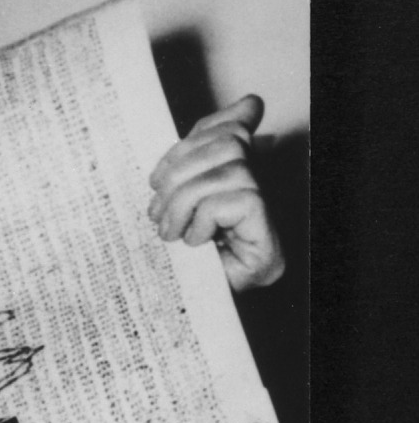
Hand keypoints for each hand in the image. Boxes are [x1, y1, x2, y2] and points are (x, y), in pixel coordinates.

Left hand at [147, 95, 284, 291]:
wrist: (187, 317)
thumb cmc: (181, 263)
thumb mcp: (178, 202)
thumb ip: (197, 156)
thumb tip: (248, 105)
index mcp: (238, 174)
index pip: (226, 129)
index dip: (191, 140)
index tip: (157, 176)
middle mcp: (261, 189)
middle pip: (226, 144)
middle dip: (178, 173)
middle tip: (156, 212)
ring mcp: (267, 215)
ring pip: (227, 171)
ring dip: (184, 201)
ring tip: (168, 231)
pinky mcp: (266, 236)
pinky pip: (233, 201)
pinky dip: (204, 219)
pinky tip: (194, 242)